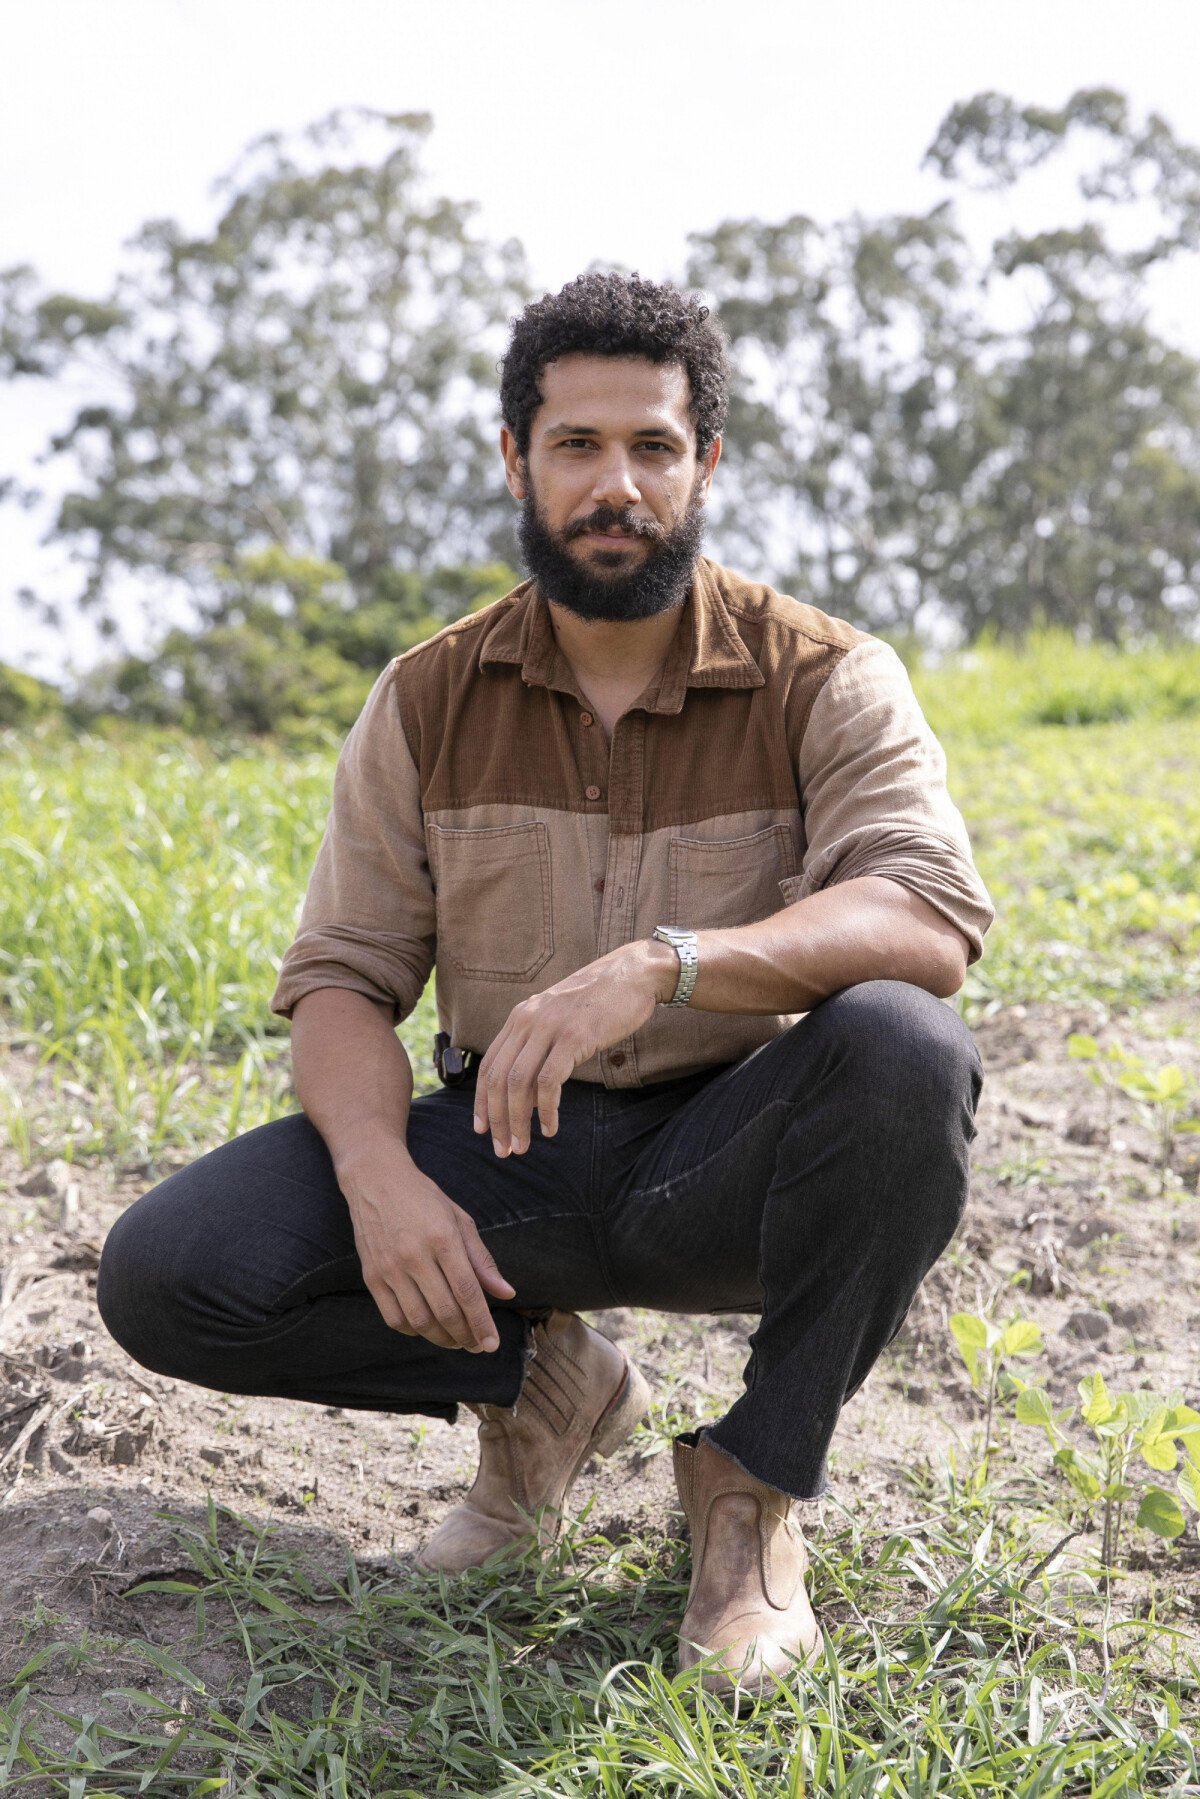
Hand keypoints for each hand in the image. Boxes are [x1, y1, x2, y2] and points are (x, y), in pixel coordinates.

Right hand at [338, 1144, 515, 1352]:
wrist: (376, 1181)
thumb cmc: (424, 1199)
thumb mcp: (460, 1220)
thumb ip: (482, 1260)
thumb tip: (506, 1293)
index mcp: (443, 1238)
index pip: (467, 1292)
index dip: (482, 1323)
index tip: (492, 1344)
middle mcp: (415, 1255)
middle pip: (445, 1311)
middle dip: (465, 1336)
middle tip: (477, 1345)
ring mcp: (389, 1267)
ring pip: (419, 1320)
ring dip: (441, 1338)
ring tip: (456, 1341)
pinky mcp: (371, 1275)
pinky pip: (393, 1317)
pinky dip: (413, 1330)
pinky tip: (427, 1329)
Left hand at [474, 939, 677, 1155]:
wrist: (634, 974)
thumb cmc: (601, 1002)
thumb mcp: (560, 1020)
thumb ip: (540, 1048)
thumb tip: (527, 1094)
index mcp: (520, 1017)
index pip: (489, 1065)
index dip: (481, 1101)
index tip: (483, 1129)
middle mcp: (528, 1020)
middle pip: (498, 1078)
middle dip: (497, 1119)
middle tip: (504, 1149)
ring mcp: (549, 1027)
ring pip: (518, 1083)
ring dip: (517, 1120)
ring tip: (523, 1145)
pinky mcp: (573, 1036)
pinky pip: (549, 1081)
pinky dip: (546, 1110)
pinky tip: (550, 1127)